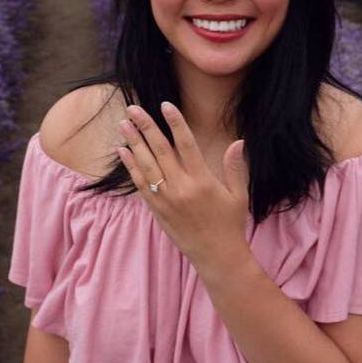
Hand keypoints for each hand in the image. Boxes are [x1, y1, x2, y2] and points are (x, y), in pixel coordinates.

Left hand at [116, 101, 250, 268]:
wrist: (216, 257)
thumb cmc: (230, 224)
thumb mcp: (239, 195)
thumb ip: (235, 167)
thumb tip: (239, 142)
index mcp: (202, 180)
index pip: (186, 144)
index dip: (175, 122)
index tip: (165, 105)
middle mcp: (181, 187)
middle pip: (159, 150)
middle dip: (145, 126)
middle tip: (133, 108)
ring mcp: (166, 199)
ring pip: (145, 165)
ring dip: (133, 142)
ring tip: (123, 124)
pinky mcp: (157, 210)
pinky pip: (140, 184)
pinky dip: (130, 166)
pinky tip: (123, 151)